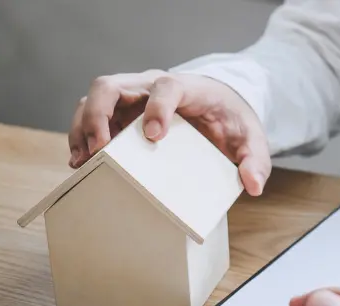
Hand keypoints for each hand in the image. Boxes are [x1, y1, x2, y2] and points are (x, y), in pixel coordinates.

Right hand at [69, 70, 270, 195]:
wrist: (222, 108)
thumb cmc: (232, 122)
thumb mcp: (252, 141)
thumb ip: (256, 160)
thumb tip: (254, 185)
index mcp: (186, 88)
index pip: (166, 87)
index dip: (157, 107)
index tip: (154, 136)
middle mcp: (151, 86)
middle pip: (112, 86)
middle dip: (99, 116)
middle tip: (101, 150)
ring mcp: (133, 98)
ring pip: (94, 99)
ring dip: (83, 128)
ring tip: (83, 161)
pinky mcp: (122, 113)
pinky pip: (92, 116)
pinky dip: (83, 136)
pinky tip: (82, 162)